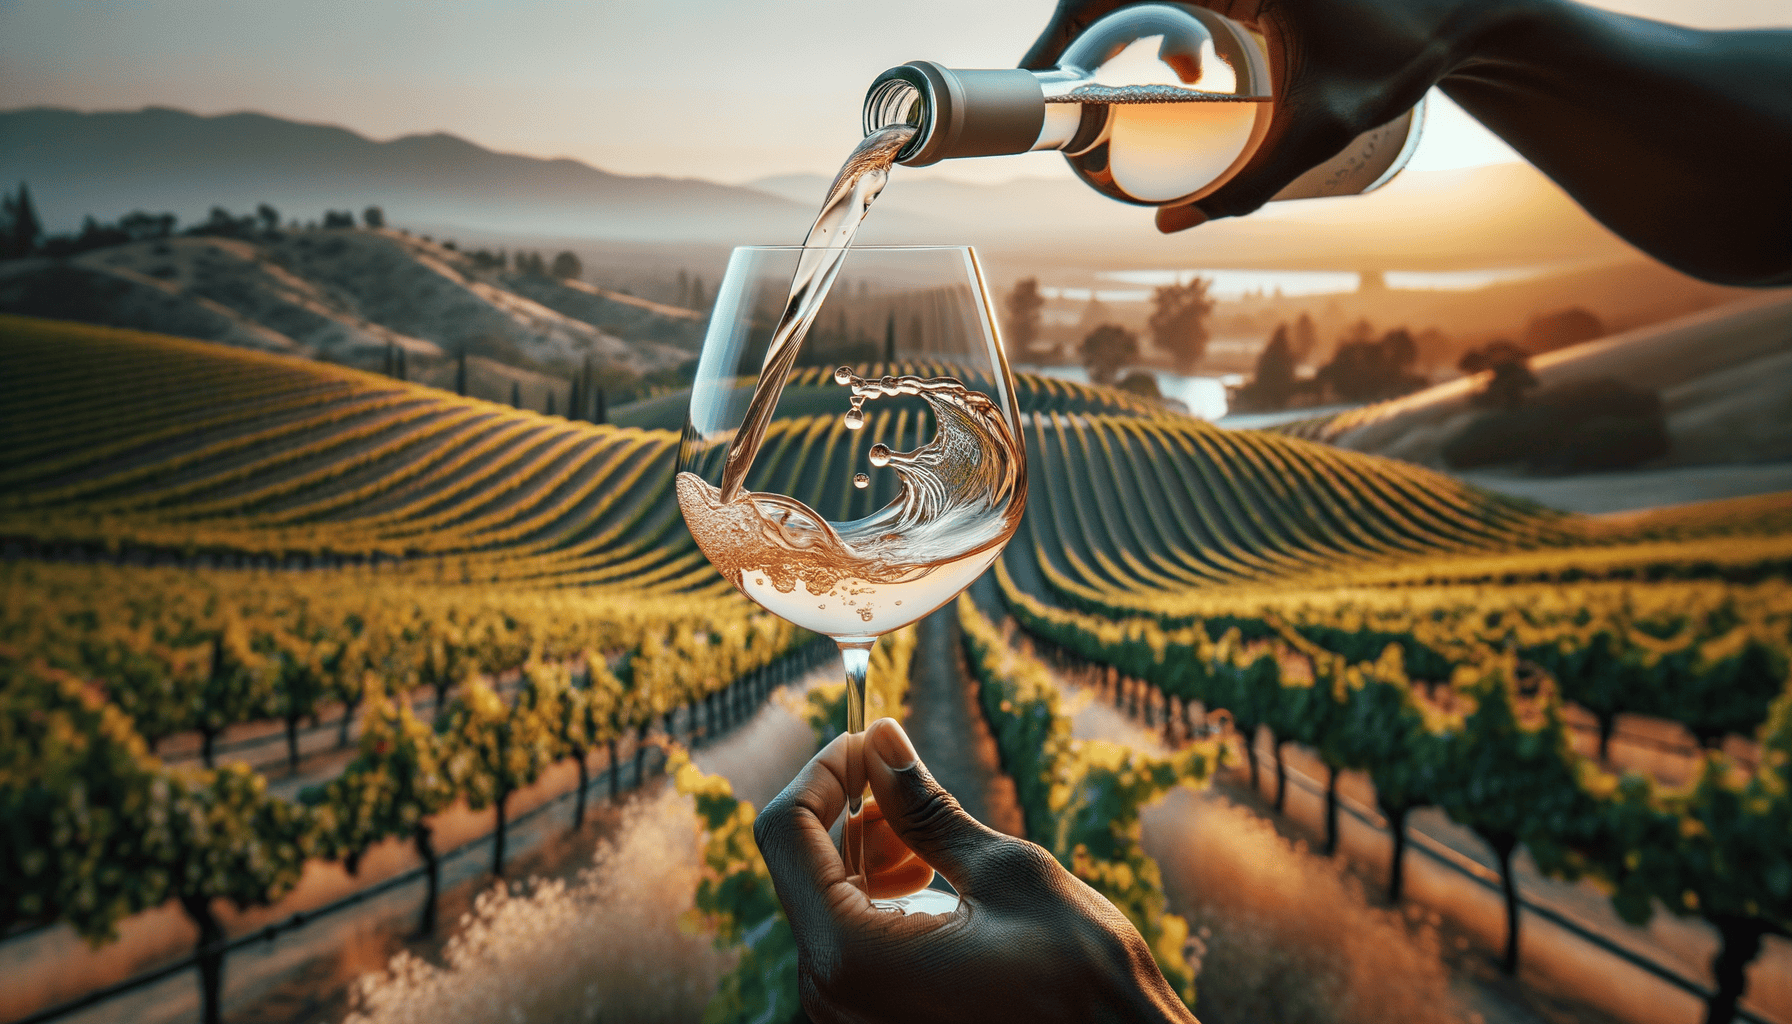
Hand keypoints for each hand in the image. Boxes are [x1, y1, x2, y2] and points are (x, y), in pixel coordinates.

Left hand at [754, 717, 1195, 1023]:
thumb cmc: (1081, 979)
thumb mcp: (1004, 873)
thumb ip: (924, 808)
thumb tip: (880, 739)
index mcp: (850, 956)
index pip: (785, 833)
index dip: (822, 772)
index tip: (869, 744)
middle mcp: (831, 998)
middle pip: (800, 868)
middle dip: (850, 814)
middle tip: (913, 793)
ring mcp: (849, 1018)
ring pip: (823, 904)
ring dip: (867, 857)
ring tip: (934, 853)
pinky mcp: (874, 1023)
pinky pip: (846, 946)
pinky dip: (876, 902)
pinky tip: (933, 891)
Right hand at [1020, 0, 1491, 231]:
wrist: (1462, 6)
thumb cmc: (1401, 55)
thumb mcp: (1322, 127)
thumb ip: (1247, 183)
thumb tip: (1169, 226)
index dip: (1064, 29)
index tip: (1035, 78)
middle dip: (1080, 37)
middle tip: (1055, 94)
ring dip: (1120, 29)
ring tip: (1144, 80)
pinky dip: (1157, 19)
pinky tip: (1195, 65)